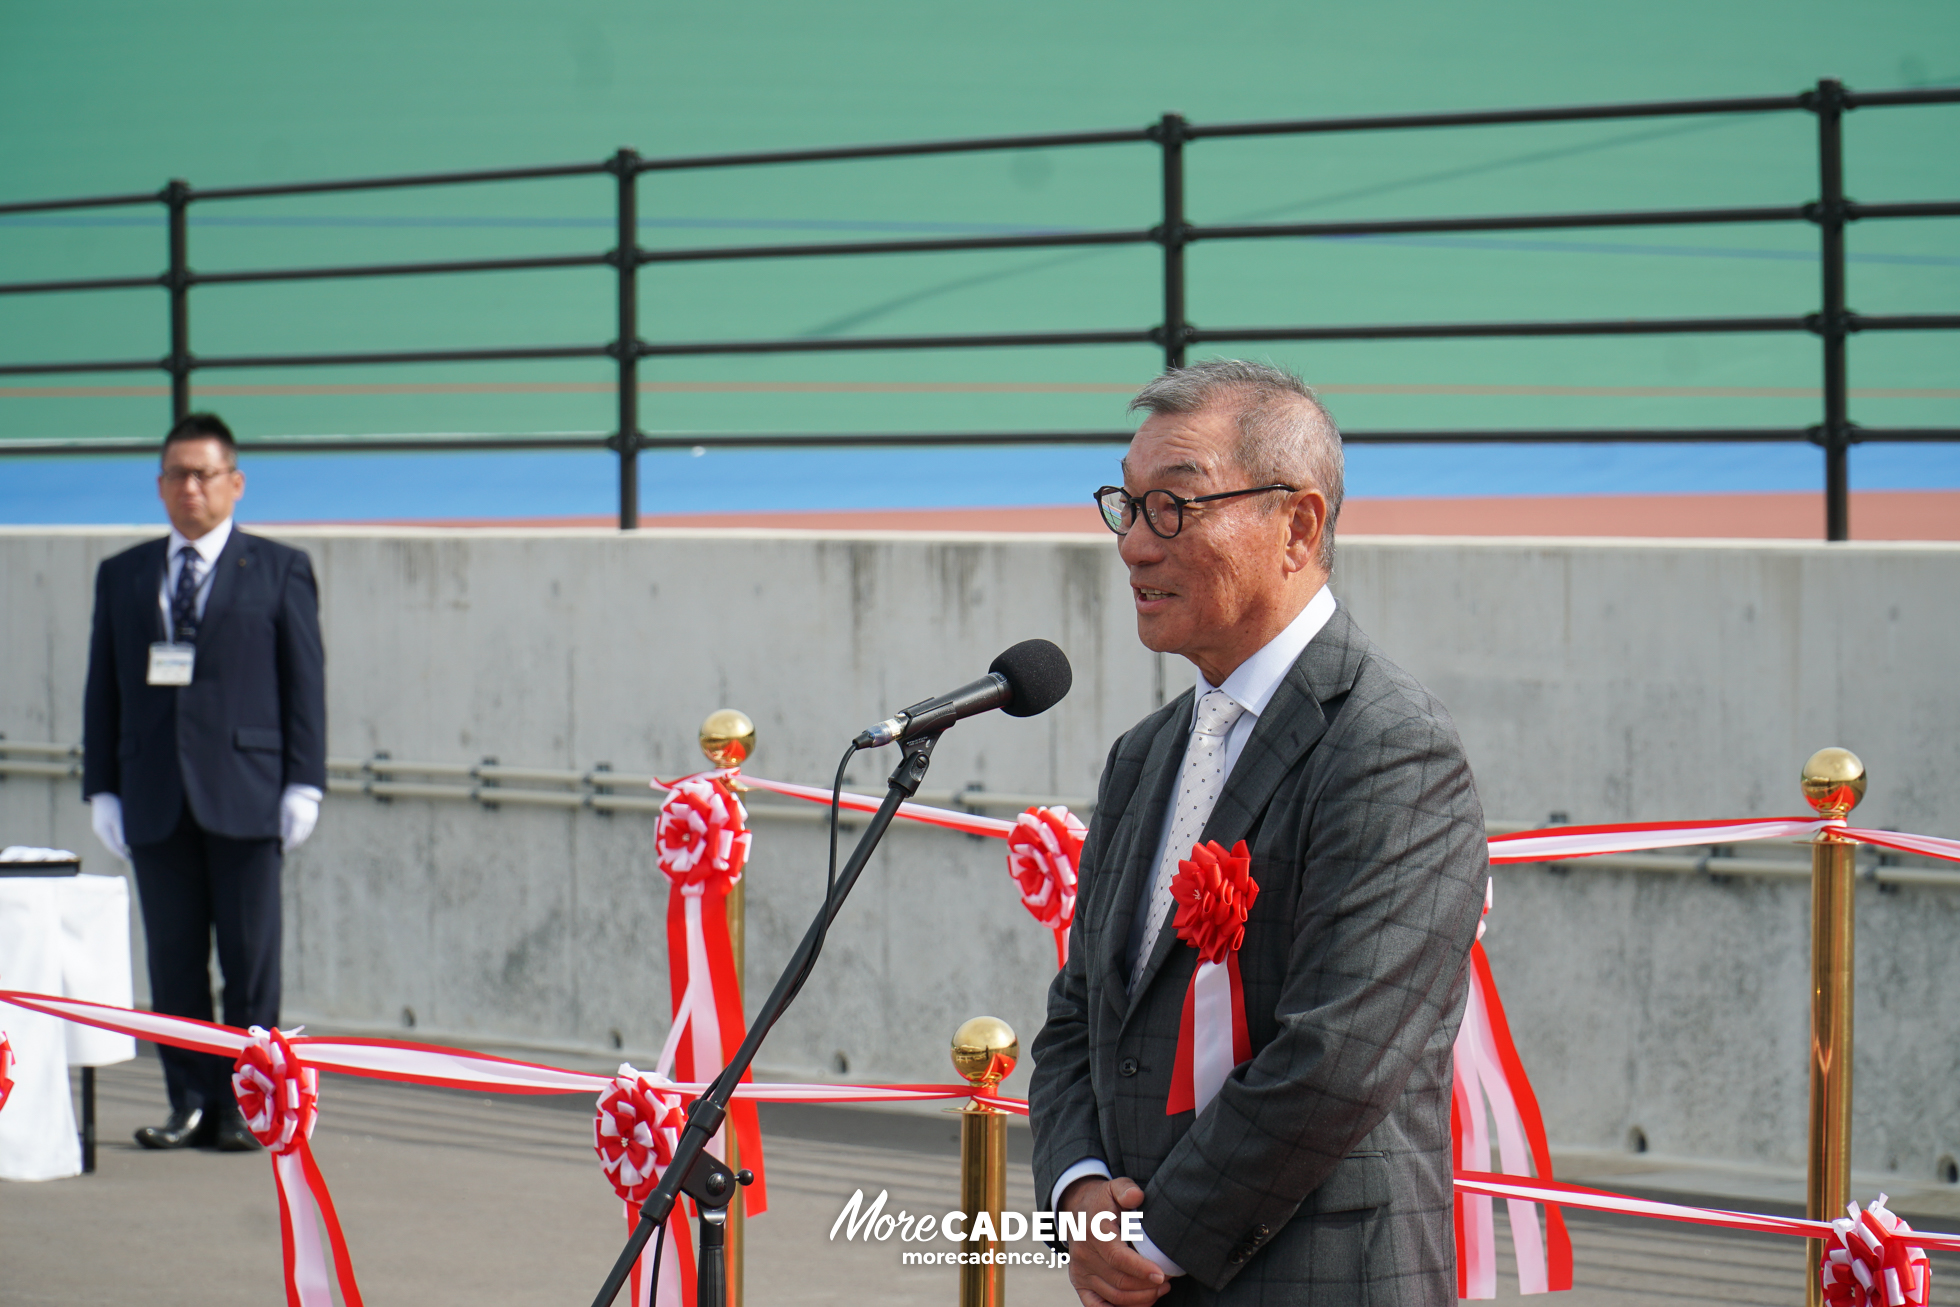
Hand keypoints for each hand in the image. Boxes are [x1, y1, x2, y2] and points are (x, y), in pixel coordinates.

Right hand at [89, 793, 128, 861]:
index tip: (130, 860)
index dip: (122, 855)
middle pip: (111, 846)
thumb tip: (124, 846)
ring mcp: (100, 828)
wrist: (103, 793)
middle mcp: (100, 832)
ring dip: (118, 847)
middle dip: (120, 853)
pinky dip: (116, 840)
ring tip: (128, 852)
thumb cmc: (112, 804)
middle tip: (131, 858)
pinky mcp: (102, 824)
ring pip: (110, 841)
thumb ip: (121, 833)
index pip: (113, 848)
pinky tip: (122, 841)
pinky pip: (110, 836)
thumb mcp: (118, 819)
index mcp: (103, 832)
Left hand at [280, 787, 319, 852]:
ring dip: (298, 840)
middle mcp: (307, 821)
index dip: (288, 845)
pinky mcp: (313, 817)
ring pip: (305, 835)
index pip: (294, 838)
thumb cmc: (289, 798)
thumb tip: (281, 837)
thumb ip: (283, 825)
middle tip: (285, 848)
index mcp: (298, 820)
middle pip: (300, 838)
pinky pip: (308, 830)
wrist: (302, 788)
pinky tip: (297, 835)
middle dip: (293, 844)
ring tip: (290, 843)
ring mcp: (312, 819)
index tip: (282, 849)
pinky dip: (302, 835)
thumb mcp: (283, 811)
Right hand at [1061, 1175, 1167, 1306]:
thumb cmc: (1105, 1202)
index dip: (1141, 1269)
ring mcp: (1080, 1271)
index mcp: (1094, 1232)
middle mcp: (1084, 1254)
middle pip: (1119, 1281)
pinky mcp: (1080, 1283)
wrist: (1078, 1212)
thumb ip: (1125, 1189)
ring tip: (1160, 1289)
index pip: (1117, 1257)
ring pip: (1113, 1296)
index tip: (1162, 1275)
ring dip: (1141, 1298)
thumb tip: (1136, 1196)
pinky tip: (1141, 1304)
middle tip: (1168, 1280)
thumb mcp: (1115, 1187)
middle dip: (1148, 1286)